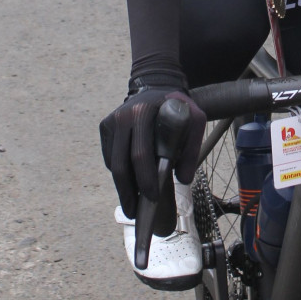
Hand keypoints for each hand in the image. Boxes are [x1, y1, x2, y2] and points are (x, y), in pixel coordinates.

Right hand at [99, 83, 205, 218]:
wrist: (157, 86)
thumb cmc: (178, 108)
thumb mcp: (195, 120)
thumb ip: (192, 148)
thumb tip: (183, 179)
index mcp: (143, 113)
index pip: (140, 154)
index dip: (145, 179)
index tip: (152, 198)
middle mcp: (123, 117)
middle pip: (121, 164)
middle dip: (128, 192)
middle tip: (135, 213)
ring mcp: (111, 121)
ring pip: (113, 163)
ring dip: (121, 187)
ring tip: (131, 205)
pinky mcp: (105, 127)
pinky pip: (110, 157)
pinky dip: (119, 172)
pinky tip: (129, 183)